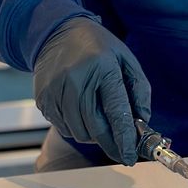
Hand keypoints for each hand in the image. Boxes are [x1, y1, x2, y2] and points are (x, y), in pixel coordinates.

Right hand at [33, 16, 150, 164]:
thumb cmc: (97, 46)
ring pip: (79, 132)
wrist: (57, 32)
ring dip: (94, 136)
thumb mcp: (125, 58)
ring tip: (101, 123)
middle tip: (122, 153)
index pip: (116, 110)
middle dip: (112, 145)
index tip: (131, 155)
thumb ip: (139, 88)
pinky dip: (77, 128)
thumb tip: (143, 120)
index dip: (125, 137)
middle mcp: (77, 80)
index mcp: (103, 67)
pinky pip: (64, 127)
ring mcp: (57, 90)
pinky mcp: (44, 99)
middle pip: (96, 127)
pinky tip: (82, 114)